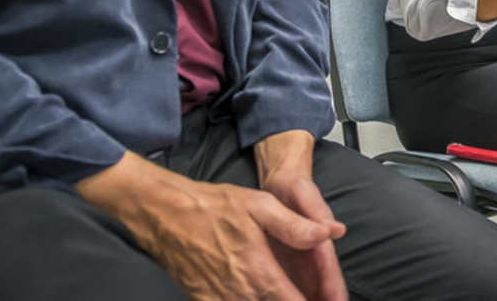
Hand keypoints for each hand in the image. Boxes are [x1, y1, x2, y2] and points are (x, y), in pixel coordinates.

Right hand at [76, 151, 340, 299]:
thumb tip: (330, 233)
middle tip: (314, 296)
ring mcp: (219, 299)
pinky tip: (254, 293)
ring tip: (285, 292)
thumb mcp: (261, 206)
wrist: (167, 215)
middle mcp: (240, 292)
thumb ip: (295, 226)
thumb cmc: (216, 207)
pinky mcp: (203, 300)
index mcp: (259, 271)